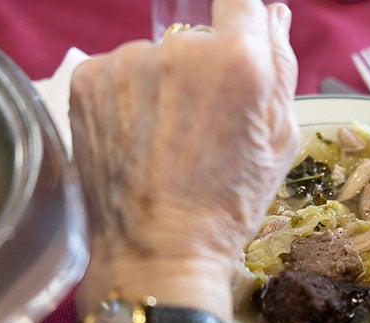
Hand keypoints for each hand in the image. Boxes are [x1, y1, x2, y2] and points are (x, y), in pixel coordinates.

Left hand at [70, 0, 298, 316]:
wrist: (158, 250)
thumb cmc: (230, 204)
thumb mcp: (280, 142)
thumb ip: (282, 68)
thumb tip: (273, 14)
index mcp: (239, 61)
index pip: (242, 1)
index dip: (244, 26)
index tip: (239, 53)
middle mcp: (180, 47)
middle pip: (199, 34)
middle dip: (207, 67)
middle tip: (204, 124)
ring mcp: (128, 61)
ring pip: (157, 56)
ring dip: (165, 83)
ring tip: (167, 139)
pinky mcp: (87, 78)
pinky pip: (120, 71)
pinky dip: (130, 96)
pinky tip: (138, 138)